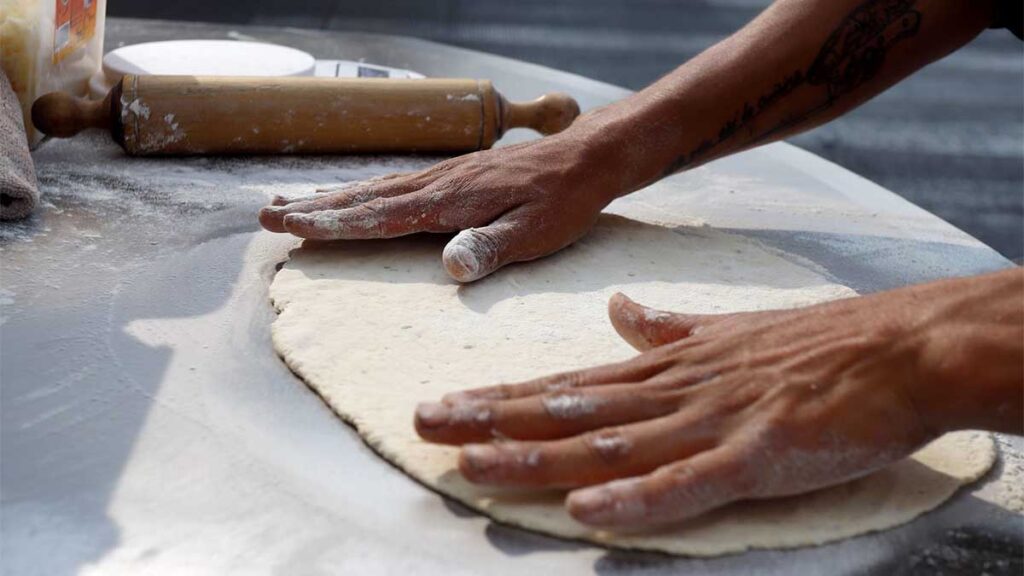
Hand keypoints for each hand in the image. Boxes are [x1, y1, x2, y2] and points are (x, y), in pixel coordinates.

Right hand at [258, 121, 628, 282]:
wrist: (587, 157)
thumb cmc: (564, 202)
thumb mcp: (536, 232)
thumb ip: (491, 246)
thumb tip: (450, 266)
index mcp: (450, 201)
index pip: (380, 216)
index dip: (334, 224)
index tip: (290, 228)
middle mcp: (438, 184)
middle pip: (365, 198)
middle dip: (315, 210)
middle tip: (267, 216)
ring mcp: (443, 175)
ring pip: (375, 187)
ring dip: (331, 198)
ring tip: (291, 203)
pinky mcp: (454, 174)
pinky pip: (396, 182)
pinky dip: (365, 191)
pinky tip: (354, 195)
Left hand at [414, 270, 1023, 527]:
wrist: (898, 348)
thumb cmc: (813, 344)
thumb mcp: (724, 330)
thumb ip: (666, 328)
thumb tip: (617, 312)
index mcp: (663, 369)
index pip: (565, 383)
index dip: (500, 397)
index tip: (445, 402)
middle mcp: (672, 393)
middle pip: (568, 411)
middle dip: (491, 421)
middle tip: (424, 424)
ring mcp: (711, 423)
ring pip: (609, 444)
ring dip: (539, 457)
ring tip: (474, 464)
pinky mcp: (757, 454)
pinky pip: (688, 484)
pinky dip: (637, 499)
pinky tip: (588, 510)